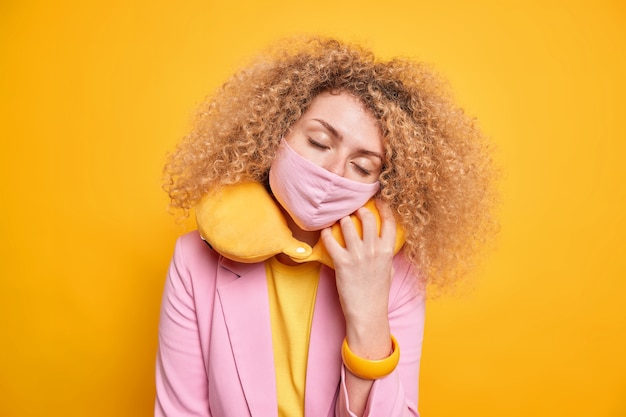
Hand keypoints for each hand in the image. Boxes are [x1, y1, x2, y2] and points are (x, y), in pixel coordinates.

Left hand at [321, 199, 395, 351]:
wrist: (367, 313)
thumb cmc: (378, 294)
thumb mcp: (389, 271)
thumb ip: (386, 255)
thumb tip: (383, 245)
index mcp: (387, 251)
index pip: (390, 222)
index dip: (384, 207)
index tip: (378, 200)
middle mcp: (374, 250)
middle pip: (367, 218)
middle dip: (358, 209)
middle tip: (351, 208)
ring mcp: (358, 255)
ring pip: (348, 224)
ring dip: (341, 219)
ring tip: (337, 219)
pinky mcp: (342, 263)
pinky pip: (331, 240)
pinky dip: (326, 233)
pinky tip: (324, 231)